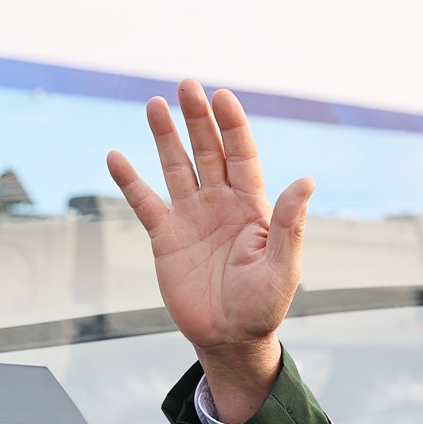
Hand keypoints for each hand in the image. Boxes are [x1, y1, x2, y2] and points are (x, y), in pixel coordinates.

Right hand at [107, 80, 314, 423]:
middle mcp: (220, 204)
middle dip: (198, 119)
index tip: (222, 96)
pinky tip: (116, 157)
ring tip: (155, 104)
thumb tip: (306, 181)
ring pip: (176, 167)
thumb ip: (290, 224)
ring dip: (165, 136)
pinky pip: (144, 202)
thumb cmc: (263, 306)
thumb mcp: (283, 266)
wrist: (230, 338)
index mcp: (252, 206)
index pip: (241, 154)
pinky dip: (130, 180)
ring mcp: (191, 217)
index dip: (232, 125)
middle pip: (207, 151)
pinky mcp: (165, 237)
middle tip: (186, 85)